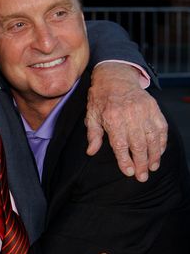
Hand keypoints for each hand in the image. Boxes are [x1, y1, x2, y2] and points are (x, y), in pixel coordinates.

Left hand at [86, 63, 167, 181]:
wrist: (115, 76)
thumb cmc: (101, 98)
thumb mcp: (91, 115)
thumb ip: (93, 134)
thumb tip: (90, 152)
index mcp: (113, 118)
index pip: (121, 145)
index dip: (125, 160)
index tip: (128, 172)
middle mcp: (130, 115)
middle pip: (138, 144)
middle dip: (141, 163)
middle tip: (142, 177)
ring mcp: (144, 111)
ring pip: (152, 138)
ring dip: (154, 155)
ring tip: (152, 167)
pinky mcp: (153, 108)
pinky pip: (161, 128)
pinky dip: (162, 141)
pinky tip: (159, 152)